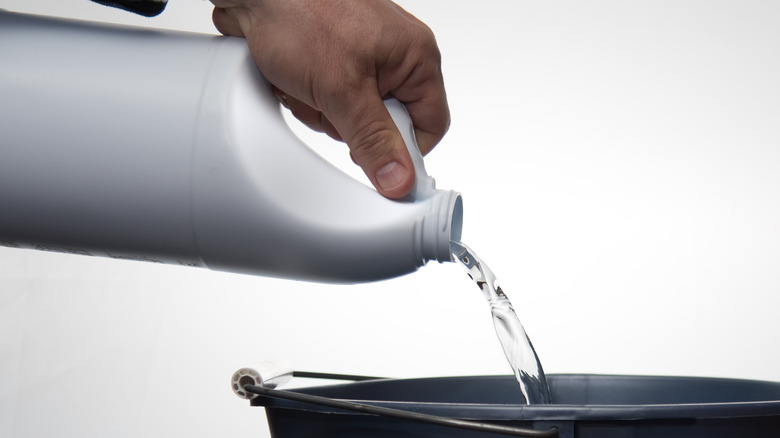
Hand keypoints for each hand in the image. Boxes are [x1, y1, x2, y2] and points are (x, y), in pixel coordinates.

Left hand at [210, 0, 449, 198]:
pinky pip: (330, 103)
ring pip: (353, 119)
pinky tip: (293, 79)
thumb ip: (373, 140)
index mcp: (415, 57)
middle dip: (349, 124)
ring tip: (304, 83)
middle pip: (386, 126)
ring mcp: (364, 59)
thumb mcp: (341, 89)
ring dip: (321, 110)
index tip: (376, 161)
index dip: (404, 150)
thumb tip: (401, 181)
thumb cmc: (300, 11)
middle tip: (328, 102)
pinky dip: (308, 98)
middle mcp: (395, 57)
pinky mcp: (335, 62)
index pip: (430, 125)